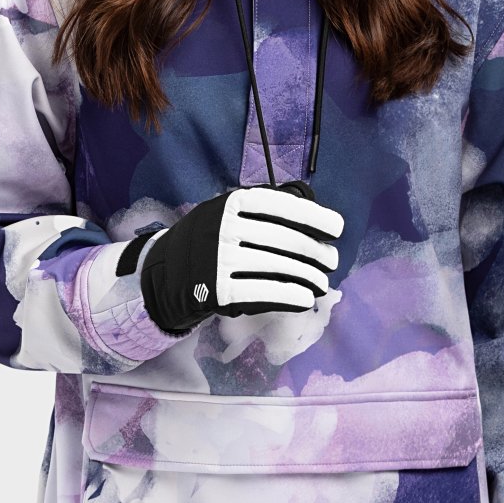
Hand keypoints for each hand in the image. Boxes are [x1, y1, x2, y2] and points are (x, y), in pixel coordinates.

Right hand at [139, 180, 343, 334]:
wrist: (166, 273)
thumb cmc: (210, 241)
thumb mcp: (228, 214)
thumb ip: (263, 211)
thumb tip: (314, 213)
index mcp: (230, 203)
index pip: (279, 205)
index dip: (312, 215)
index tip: (337, 227)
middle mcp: (224, 228)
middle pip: (283, 238)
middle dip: (315, 250)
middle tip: (332, 260)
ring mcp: (218, 259)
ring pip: (276, 266)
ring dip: (308, 276)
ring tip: (323, 282)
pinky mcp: (217, 289)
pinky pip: (261, 292)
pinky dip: (288, 295)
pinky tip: (305, 298)